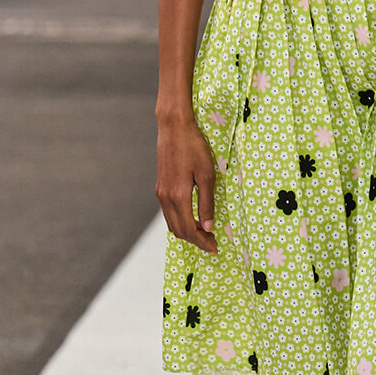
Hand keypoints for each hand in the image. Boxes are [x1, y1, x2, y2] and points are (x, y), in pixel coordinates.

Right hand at [156, 109, 217, 252]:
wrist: (174, 127)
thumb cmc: (194, 147)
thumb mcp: (207, 175)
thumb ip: (207, 203)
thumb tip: (208, 226)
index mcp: (178, 196)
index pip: (189, 230)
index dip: (202, 242)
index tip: (215, 247)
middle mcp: (166, 197)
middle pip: (178, 231)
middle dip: (195, 240)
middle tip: (212, 242)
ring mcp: (161, 193)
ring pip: (171, 223)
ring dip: (187, 232)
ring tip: (205, 233)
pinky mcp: (160, 187)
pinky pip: (168, 213)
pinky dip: (180, 221)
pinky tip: (193, 218)